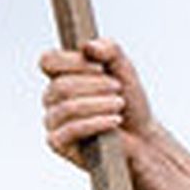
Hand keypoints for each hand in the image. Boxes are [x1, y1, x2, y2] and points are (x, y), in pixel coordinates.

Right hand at [39, 39, 147, 166]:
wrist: (141, 136)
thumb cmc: (129, 102)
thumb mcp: (125, 70)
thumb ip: (110, 50)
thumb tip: (88, 46)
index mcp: (61, 76)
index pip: (48, 60)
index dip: (72, 61)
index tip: (100, 67)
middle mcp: (52, 98)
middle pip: (60, 85)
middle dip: (95, 85)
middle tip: (117, 88)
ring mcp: (53, 121)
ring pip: (66, 108)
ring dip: (99, 104)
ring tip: (119, 104)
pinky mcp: (58, 143)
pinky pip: (70, 130)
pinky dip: (96, 122)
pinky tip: (114, 120)